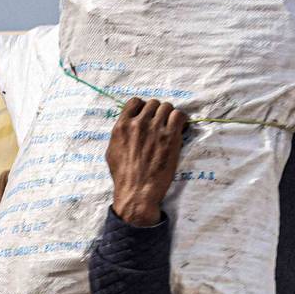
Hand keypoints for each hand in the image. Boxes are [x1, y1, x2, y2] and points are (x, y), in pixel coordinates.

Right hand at [106, 98, 188, 226]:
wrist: (137, 192)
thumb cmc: (124, 176)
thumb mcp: (112, 151)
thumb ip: (120, 135)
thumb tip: (127, 125)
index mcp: (121, 126)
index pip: (135, 102)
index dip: (143, 107)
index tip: (148, 116)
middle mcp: (138, 124)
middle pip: (154, 103)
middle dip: (158, 112)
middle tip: (162, 123)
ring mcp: (155, 129)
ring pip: (167, 107)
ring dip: (170, 115)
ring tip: (172, 126)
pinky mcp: (170, 137)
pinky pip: (180, 116)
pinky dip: (182, 120)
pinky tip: (181, 128)